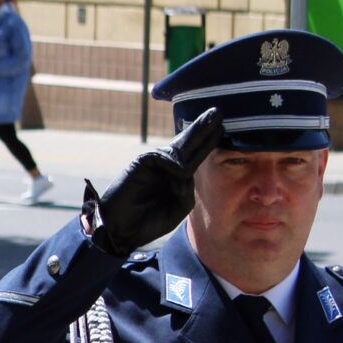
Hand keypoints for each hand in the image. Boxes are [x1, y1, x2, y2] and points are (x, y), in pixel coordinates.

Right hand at [85, 108, 224, 255]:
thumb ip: (186, 189)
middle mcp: (165, 166)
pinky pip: (162, 159)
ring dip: (195, 133)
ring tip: (210, 119)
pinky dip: (173, 165)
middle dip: (203, 129)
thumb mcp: (177, 208)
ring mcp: (153, 163)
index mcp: (175, 177)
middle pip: (187, 145)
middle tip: (217, 112)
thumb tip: (185, 170)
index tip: (221, 129)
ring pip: (178, 148)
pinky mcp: (140, 163)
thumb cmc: (147, 222)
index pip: (194, 156)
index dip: (207, 143)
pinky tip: (181, 169)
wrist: (120, 229)